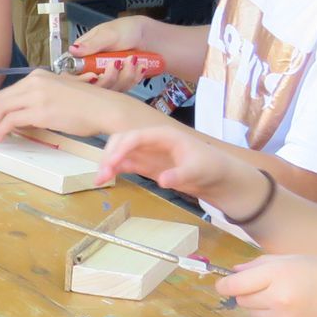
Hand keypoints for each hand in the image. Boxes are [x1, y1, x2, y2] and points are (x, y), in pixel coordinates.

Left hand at [0, 71, 122, 142]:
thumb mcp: (61, 91)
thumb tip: (28, 110)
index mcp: (39, 76)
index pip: (10, 90)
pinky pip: (11, 121)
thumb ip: (43, 95)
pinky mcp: (39, 111)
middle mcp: (35, 81)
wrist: (105, 108)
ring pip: (2, 108)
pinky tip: (2, 136)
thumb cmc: (90, 104)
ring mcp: (36, 95)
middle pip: (1, 98)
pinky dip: (2, 129)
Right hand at [72, 16, 156, 88]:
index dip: (82, 80)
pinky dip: (133, 78)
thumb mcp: (108, 34)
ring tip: (133, 59)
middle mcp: (92, 69)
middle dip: (110, 77)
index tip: (94, 75)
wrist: (148, 35)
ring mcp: (107, 77)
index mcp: (83, 56)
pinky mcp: (119, 83)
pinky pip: (124, 89)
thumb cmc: (126, 30)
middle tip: (119, 62)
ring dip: (125, 76)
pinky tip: (139, 67)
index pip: (74, 75)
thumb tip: (72, 50)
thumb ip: (91, 44)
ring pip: (110, 90)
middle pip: (92, 87)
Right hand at [95, 127, 244, 203]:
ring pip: (120, 152)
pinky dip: (114, 169)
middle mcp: (151, 141)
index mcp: (163, 135)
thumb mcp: (198, 171)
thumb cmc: (211, 167)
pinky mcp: (146, 165)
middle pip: (122, 141)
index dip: (121, 148)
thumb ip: (180, 174)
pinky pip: (125, 163)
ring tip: (99, 180)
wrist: (217, 177)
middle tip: (102, 175)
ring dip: (108, 163)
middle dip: (109, 155)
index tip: (111, 164)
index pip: (136, 136)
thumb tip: (162, 181)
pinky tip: (105, 179)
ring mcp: (148, 152)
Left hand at [218, 255, 316, 316]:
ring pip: (254, 314)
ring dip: (260, 305)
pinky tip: (294, 309)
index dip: (224, 285)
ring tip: (285, 296)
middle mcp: (277, 300)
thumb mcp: (295, 259)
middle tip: (264, 285)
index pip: (235, 286)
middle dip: (245, 293)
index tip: (223, 283)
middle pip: (242, 300)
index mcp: (278, 276)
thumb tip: (234, 272)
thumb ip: (261, 264)